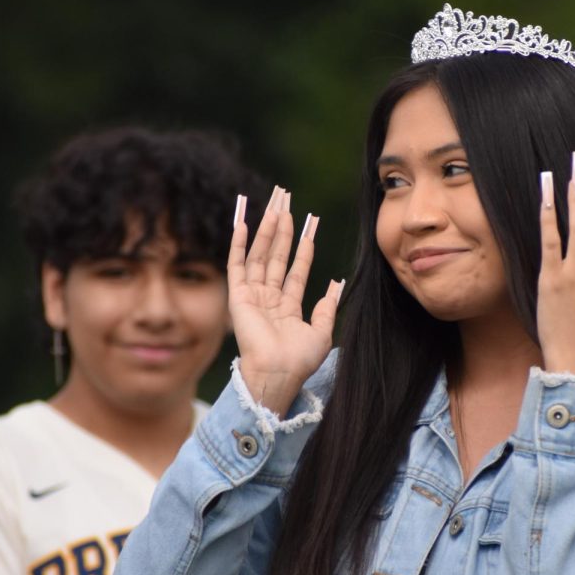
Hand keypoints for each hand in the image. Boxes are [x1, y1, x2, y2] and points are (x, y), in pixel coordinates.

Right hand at [228, 188, 342, 415]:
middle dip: (283, 229)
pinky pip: (238, 264)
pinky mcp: (238, 296)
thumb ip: (327, 306)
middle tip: (287, 203)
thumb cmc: (299, 360)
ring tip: (275, 205)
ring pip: (260, 255)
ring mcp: (253, 296)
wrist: (278, 371)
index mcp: (288, 307)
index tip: (311, 223)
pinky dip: (240, 243)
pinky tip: (243, 222)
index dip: (303, 246)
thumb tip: (337, 282)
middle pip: (276, 255)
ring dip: (266, 230)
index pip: (296, 269)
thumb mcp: (322, 332)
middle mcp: (269, 299)